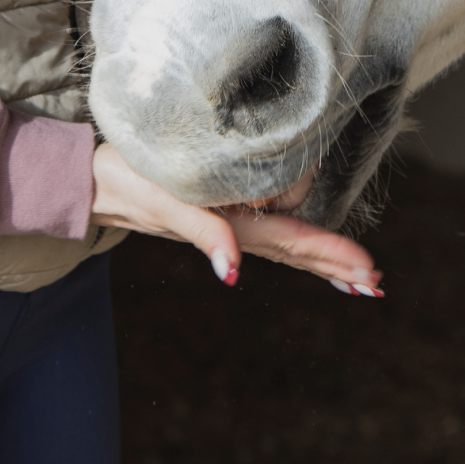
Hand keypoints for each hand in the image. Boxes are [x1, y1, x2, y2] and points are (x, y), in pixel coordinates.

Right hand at [91, 144, 383, 294]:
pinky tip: (298, 243)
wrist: (89, 180)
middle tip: (376, 283)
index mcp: (227, 223)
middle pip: (292, 249)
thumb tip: (232, 273)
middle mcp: (230, 228)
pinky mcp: (211, 212)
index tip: (369, 270)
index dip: (330, 253)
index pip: (289, 241)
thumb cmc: (123, 181)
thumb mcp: (162, 201)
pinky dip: (289, 241)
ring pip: (280, 244)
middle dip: (334, 265)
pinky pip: (260, 230)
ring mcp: (222, 224)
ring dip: (317, 260)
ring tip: (353, 276)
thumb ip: (200, 232)